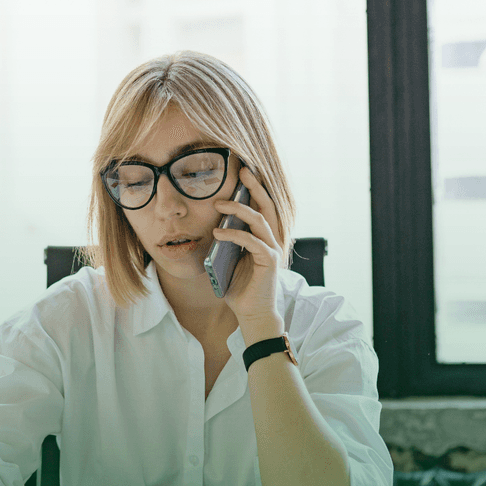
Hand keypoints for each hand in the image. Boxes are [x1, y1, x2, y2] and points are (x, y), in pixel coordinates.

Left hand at [212, 167, 285, 338]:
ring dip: (238, 209)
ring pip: (259, 220)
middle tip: (242, 171)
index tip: (242, 171)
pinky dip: (234, 235)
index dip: (255, 188)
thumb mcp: (228, 260)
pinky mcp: (269, 261)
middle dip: (255, 186)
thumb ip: (226, 242)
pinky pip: (252, 241)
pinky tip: (218, 233)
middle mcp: (272, 239)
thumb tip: (212, 224)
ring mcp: (272, 249)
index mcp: (263, 237)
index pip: (262, 206)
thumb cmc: (240, 288)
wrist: (251, 314)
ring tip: (219, 204)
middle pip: (267, 205)